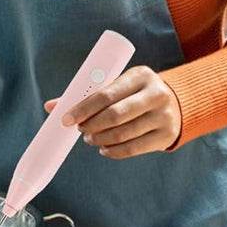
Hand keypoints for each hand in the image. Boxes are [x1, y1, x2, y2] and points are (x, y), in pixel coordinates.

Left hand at [44, 66, 180, 158]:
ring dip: (100, 139)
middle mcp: (156, 94)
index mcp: (140, 76)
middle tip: (80, 130)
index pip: (105, 94)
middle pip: (114, 115)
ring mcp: (163, 116)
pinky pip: (133, 149)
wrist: (176, 103)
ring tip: (90, 139)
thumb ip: (87, 95)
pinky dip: (113, 151)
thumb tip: (50, 106)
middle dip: (91, 125)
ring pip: (122, 134)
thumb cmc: (135, 93)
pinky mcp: (166, 136)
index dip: (83, 109)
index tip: (66, 119)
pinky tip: (104, 148)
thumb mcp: (118, 86)